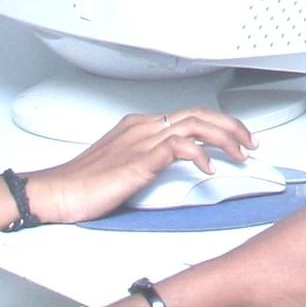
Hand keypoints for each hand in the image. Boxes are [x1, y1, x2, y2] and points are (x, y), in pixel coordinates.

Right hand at [31, 110, 261, 223]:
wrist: (55, 192)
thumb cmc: (82, 185)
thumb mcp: (122, 166)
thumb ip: (147, 160)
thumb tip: (172, 166)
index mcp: (139, 126)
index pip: (188, 115)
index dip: (218, 124)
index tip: (236, 139)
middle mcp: (143, 127)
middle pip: (198, 114)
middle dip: (231, 126)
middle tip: (250, 143)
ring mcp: (141, 141)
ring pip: (195, 124)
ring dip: (225, 136)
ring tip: (241, 153)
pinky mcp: (139, 159)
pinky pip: (180, 147)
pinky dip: (201, 154)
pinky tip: (210, 168)